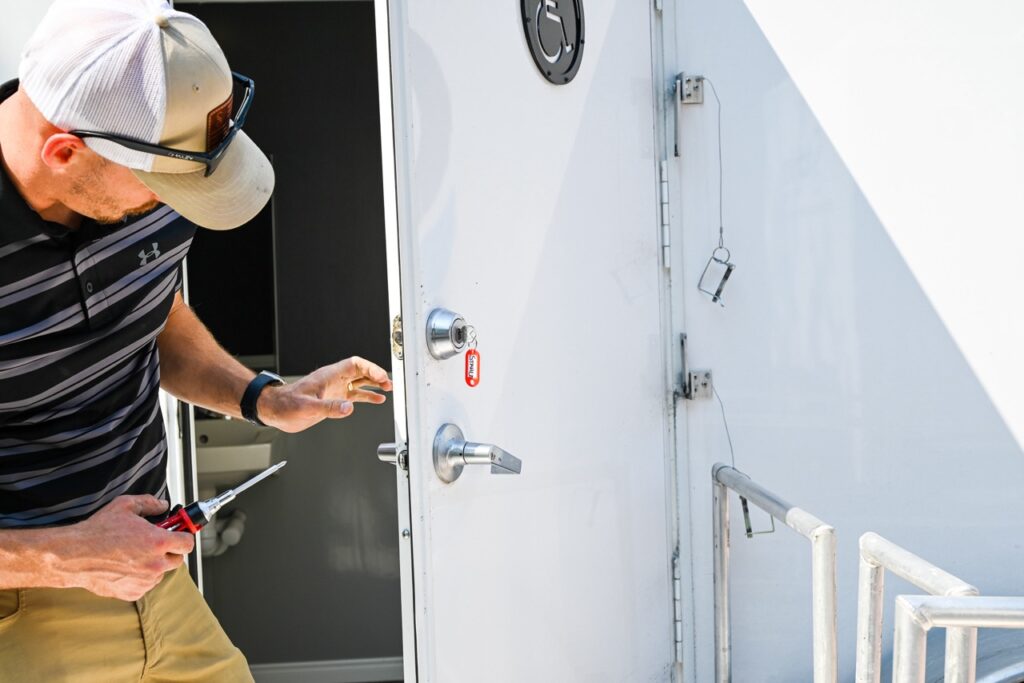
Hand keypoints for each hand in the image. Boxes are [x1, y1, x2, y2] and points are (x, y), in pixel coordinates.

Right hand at [55, 495, 194, 600]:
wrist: (73, 555)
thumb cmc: (97, 531)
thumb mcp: (125, 505)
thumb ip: (150, 503)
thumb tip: (163, 505)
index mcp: (158, 542)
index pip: (187, 543)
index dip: (183, 536)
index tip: (178, 534)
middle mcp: (155, 564)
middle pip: (177, 559)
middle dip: (169, 551)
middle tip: (154, 543)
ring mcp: (144, 581)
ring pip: (160, 573)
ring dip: (154, 565)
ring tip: (133, 554)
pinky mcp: (132, 593)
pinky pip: (145, 585)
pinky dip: (140, 577)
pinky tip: (125, 567)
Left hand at [258, 356, 393, 432]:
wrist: (275, 411)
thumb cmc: (286, 404)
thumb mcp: (307, 407)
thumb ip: (329, 407)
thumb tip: (349, 407)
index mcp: (329, 375)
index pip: (355, 365)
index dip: (371, 368)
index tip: (382, 377)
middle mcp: (334, 380)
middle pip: (361, 371)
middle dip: (376, 375)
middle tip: (389, 383)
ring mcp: (335, 389)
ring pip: (360, 382)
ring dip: (374, 384)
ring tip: (388, 388)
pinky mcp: (334, 399)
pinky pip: (354, 394)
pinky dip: (367, 396)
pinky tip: (377, 399)